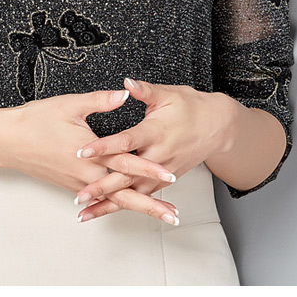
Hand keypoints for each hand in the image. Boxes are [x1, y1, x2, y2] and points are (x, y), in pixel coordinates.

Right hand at [0, 88, 178, 217]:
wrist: (8, 141)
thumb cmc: (36, 120)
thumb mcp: (70, 104)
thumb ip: (101, 100)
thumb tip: (125, 95)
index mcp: (90, 154)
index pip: (126, 163)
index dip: (150, 169)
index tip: (171, 176)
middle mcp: (87, 174)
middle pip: (125, 193)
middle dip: (151, 204)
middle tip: (173, 216)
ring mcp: (78, 183)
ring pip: (113, 199)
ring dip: (138, 206)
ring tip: (159, 213)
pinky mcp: (72, 185)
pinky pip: (99, 198)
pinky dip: (116, 203)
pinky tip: (126, 206)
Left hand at [73, 78, 235, 221]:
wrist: (217, 127)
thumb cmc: (190, 107)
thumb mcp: (167, 93)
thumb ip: (144, 90)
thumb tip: (125, 83)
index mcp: (155, 132)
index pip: (125, 142)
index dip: (104, 146)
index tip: (83, 151)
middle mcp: (159, 156)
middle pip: (126, 175)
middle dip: (101, 187)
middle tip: (79, 196)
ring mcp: (163, 172)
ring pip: (133, 192)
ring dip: (109, 203)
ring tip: (85, 213)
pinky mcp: (166, 180)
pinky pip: (142, 196)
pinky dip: (124, 205)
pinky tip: (106, 212)